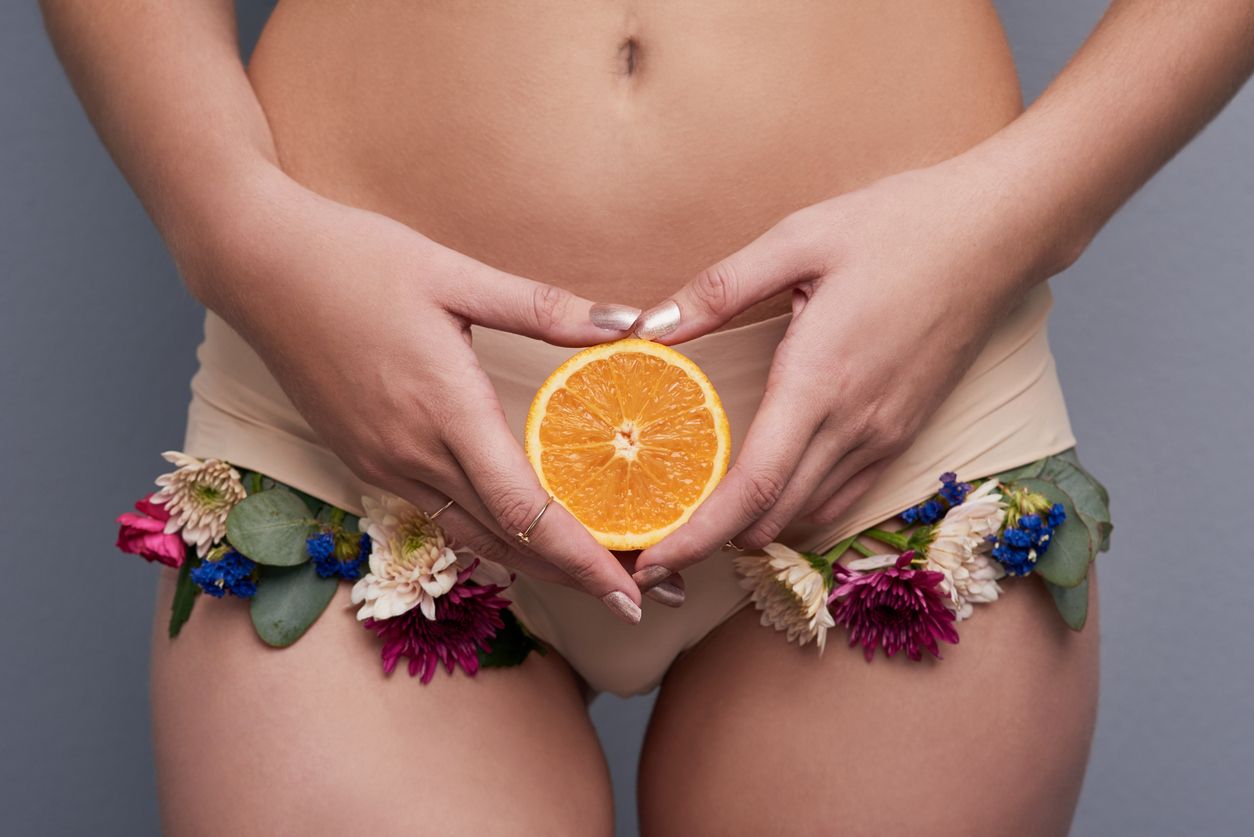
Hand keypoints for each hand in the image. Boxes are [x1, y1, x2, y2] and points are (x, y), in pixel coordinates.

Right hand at [181, 170, 649, 621]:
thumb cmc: (355, 259)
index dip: (582, 559)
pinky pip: (437, 516)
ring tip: (590, 579)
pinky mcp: (363, 459)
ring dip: (533, 566)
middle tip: (636, 600)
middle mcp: (411, 454)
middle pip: (506, 541)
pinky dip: (488, 536)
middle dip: (574, 577)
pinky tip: (519, 536)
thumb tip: (629, 323)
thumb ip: (543, 307)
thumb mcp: (454, 273)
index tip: (631, 594)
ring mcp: (381, 464)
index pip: (525, 511)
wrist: (256, 264)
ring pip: (471, 537)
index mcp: (444, 410)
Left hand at [633, 158, 1066, 574]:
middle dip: (712, 542)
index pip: (753, 488)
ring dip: (756, 529)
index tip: (655, 562)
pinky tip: (771, 497)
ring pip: (810, 515)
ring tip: (704, 521)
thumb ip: (719, 289)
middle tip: (660, 542)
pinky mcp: (906, 433)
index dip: (699, 535)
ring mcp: (886, 436)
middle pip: (775, 518)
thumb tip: (649, 328)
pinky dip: (800, 512)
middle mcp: (854, 425)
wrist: (999, 232)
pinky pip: (845, 496)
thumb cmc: (900, 225)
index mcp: (818, 382)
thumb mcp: (798, 238)